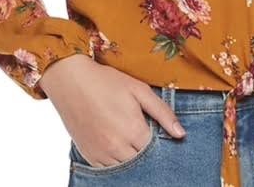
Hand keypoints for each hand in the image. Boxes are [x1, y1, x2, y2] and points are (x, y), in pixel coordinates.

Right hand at [38, 54, 185, 166]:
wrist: (71, 81)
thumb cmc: (107, 82)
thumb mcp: (139, 90)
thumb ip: (163, 112)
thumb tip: (182, 134)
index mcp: (133, 131)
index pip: (157, 152)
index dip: (163, 145)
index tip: (162, 135)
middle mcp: (117, 148)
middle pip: (143, 163)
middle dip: (149, 153)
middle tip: (146, 136)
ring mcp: (101, 155)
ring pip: (126, 169)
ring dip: (133, 159)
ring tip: (133, 140)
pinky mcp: (89, 156)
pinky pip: (108, 171)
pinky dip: (117, 163)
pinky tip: (120, 148)